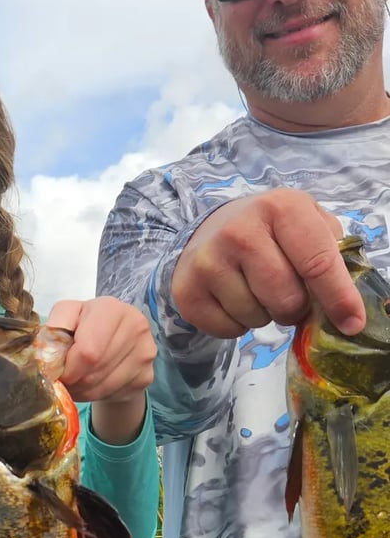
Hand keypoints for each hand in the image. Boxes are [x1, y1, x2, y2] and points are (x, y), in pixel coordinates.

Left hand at [45, 297, 153, 443]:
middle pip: (94, 371)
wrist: (113, 343)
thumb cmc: (84, 328)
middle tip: (64, 381)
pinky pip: (114, 394)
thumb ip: (53, 330)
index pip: (88, 351)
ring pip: (103, 387)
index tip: (57, 372)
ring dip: (82, 391)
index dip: (68, 368)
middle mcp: (135, 326)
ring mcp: (146, 352)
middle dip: (73, 381)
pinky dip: (97, 395)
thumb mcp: (65, 319)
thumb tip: (45, 358)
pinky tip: (92, 385)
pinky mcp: (147, 375)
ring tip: (75, 384)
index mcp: (111, 308)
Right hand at [172, 189, 363, 337]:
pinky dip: (237, 326)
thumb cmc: (270, 232)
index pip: (318, 262)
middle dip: (294, 308)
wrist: (209, 231)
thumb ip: (331, 256)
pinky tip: (233, 302)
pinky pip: (228, 330)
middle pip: (286, 298)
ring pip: (256, 317)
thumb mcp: (306, 224)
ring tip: (255, 293)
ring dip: (263, 315)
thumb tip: (344, 308)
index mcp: (280, 207)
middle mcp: (239, 231)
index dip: (338, 298)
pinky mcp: (186, 291)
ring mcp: (208, 261)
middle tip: (287, 297)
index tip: (351, 323)